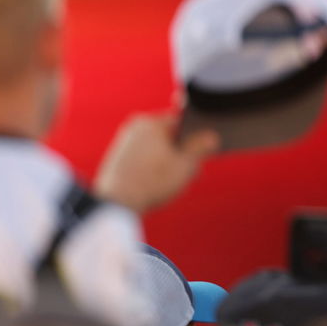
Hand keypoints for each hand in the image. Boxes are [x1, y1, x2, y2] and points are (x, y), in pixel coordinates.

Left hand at [93, 112, 217, 212]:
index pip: (183, 121)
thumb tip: (211, 137)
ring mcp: (124, 142)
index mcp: (152, 122)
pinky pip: (143, 157)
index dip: (197, 135)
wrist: (116, 204)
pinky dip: (153, 167)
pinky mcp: (117, 158)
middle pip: (169, 135)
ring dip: (168, 161)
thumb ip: (201, 147)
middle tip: (190, 170)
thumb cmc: (152, 182)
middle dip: (182, 151)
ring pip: (157, 147)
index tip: (204, 150)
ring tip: (173, 181)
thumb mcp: (186, 165)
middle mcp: (135, 127)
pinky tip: (157, 184)